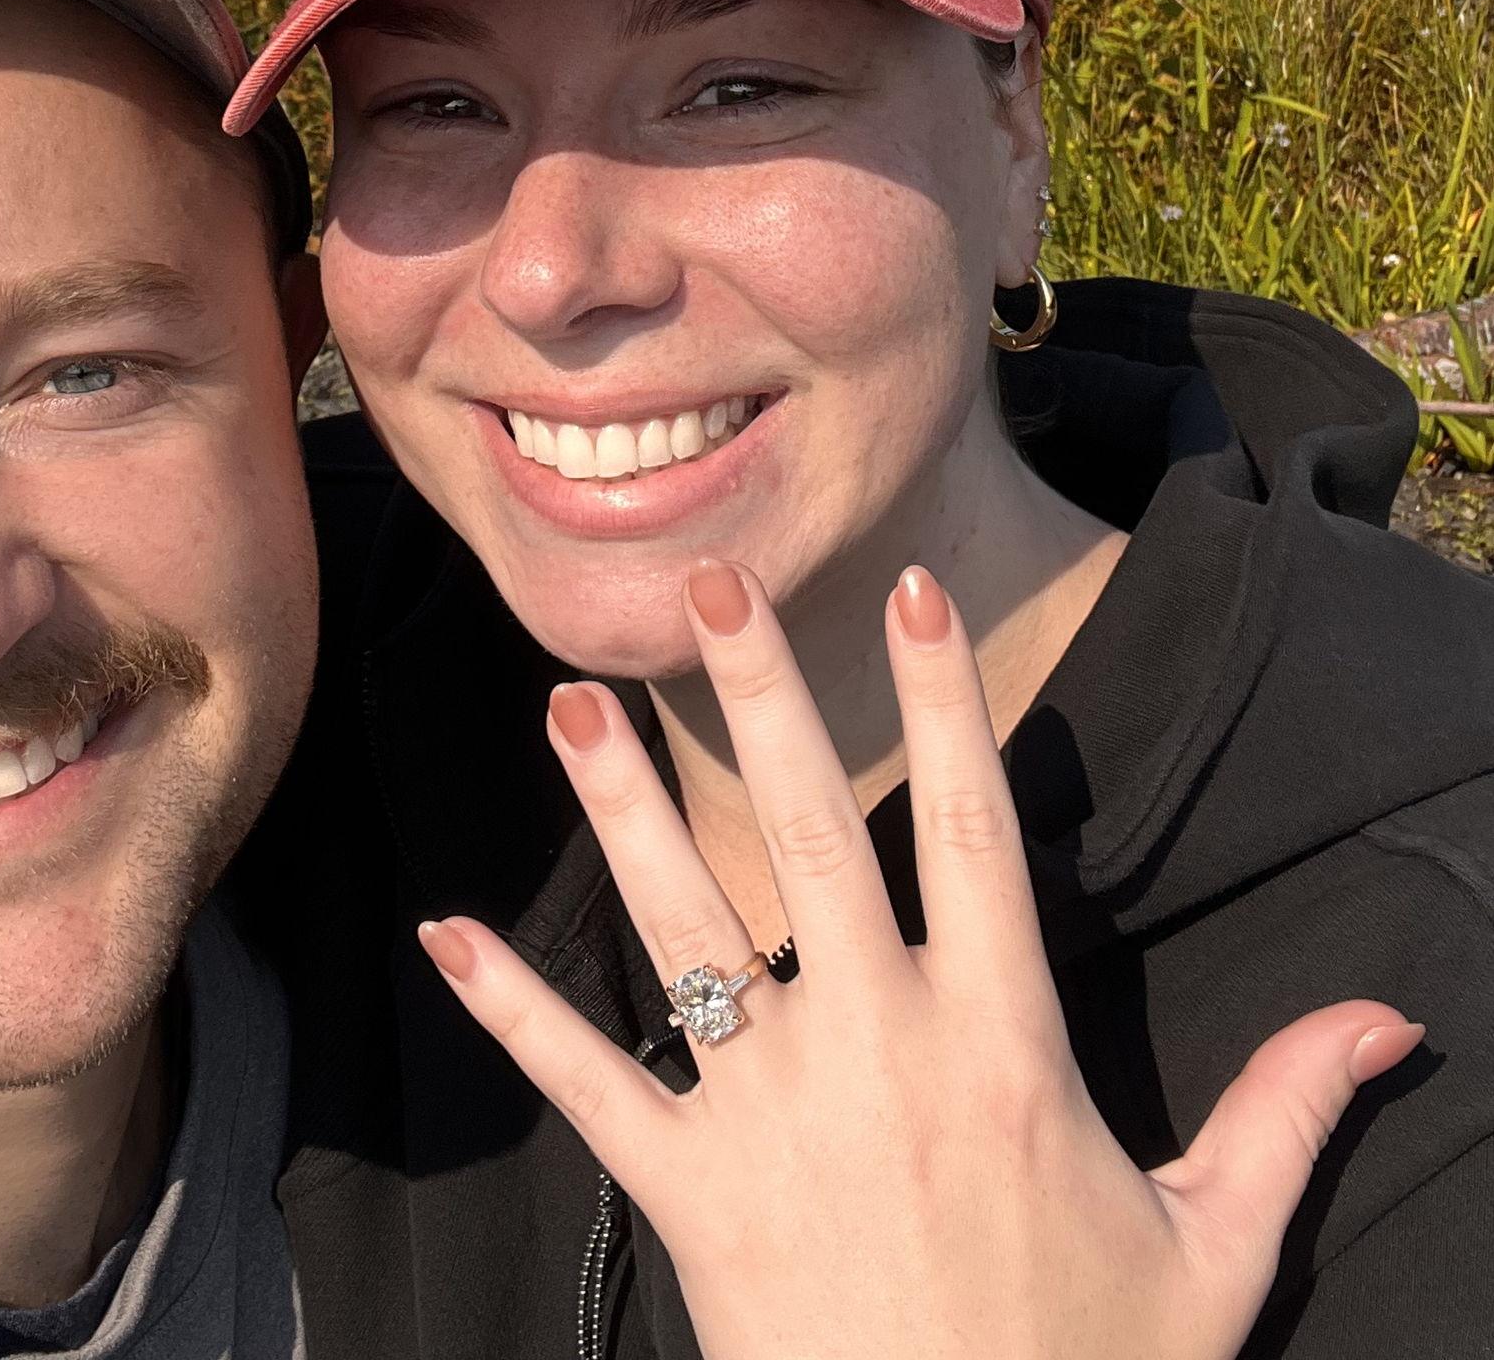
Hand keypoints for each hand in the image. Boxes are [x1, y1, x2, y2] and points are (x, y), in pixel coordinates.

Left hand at [418, 562, 1421, 1359]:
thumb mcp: (1214, 1252)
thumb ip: (1285, 1113)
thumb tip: (1395, 1021)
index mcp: (1002, 1044)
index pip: (971, 833)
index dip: (943, 704)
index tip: (912, 593)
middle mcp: (877, 1049)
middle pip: (807, 836)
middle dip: (758, 700)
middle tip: (707, 586)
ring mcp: (771, 1115)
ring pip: (684, 927)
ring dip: (617, 811)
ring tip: (567, 705)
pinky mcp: (689, 1191)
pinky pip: (589, 1082)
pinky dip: (513, 1007)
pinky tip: (443, 933)